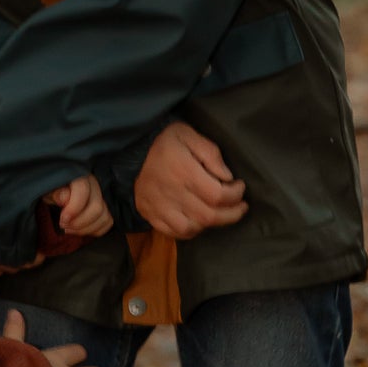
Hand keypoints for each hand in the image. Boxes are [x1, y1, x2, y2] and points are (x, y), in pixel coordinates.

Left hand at [47, 173, 112, 237]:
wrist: (58, 191)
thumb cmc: (53, 190)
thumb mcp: (49, 190)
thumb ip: (56, 193)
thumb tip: (64, 199)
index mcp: (79, 176)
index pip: (83, 190)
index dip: (74, 208)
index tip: (63, 220)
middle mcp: (94, 184)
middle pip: (97, 206)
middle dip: (79, 222)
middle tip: (64, 225)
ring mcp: (102, 196)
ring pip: (104, 216)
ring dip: (86, 229)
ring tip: (70, 229)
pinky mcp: (105, 207)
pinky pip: (107, 222)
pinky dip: (94, 230)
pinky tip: (80, 229)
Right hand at [133, 121, 245, 238]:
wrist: (127, 149)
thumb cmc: (162, 140)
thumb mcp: (188, 134)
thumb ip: (210, 153)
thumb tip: (227, 177)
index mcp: (184, 171)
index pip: (218, 195)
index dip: (235, 195)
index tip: (239, 186)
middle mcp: (172, 193)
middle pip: (209, 216)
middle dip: (232, 214)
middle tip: (240, 206)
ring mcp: (160, 206)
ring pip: (192, 228)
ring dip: (210, 224)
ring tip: (219, 213)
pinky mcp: (150, 214)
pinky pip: (174, 232)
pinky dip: (190, 231)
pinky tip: (197, 221)